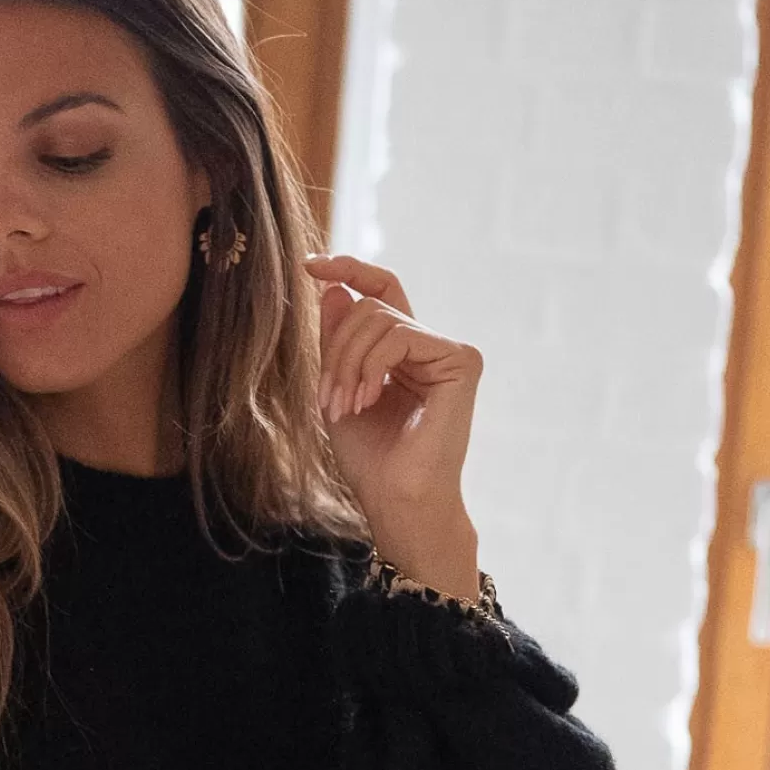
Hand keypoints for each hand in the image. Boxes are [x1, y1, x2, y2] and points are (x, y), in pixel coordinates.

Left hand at [303, 252, 481, 594]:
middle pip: (370, 307)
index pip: (380, 292)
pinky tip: (368, 399)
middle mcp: (430, 347)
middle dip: (336, 348)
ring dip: (347, 363)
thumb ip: (337, 341)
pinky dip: (370, 365)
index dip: (348, 271)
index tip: (309, 267)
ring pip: (379, 318)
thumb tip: (333, 288)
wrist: (397, 501)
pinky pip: (399, 334)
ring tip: (344, 407)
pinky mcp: (461, 361)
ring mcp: (448, 352)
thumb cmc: (372, 460)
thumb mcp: (338, 390)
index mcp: (404, 353)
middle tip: (328, 399)